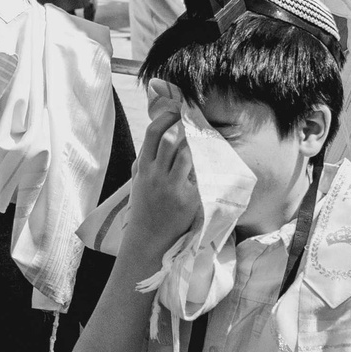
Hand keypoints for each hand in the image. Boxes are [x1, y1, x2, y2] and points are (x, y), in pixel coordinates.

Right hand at [126, 86, 201, 256]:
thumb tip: (158, 136)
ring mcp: (173, 187)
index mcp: (143, 168)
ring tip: (204, 138)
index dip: (164, 118)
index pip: (152, 134)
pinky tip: (212, 160)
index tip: (175, 111)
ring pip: (187, 154)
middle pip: (171, 140)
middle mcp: (156, 176)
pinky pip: (200, 175)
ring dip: (196, 144)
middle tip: (194, 119)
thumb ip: (146, 161)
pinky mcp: (188, 199)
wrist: (149, 240)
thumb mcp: (138, 181)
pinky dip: (205, 165)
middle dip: (184, 126)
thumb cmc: (145, 208)